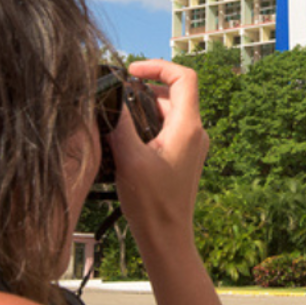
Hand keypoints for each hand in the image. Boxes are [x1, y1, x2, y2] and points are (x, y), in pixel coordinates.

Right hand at [108, 60, 207, 254]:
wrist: (167, 238)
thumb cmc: (152, 203)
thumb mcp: (130, 158)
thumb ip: (120, 123)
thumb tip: (110, 96)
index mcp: (188, 127)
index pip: (183, 77)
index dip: (158, 66)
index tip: (132, 72)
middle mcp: (195, 133)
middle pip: (174, 94)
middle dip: (144, 89)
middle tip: (117, 95)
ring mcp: (191, 146)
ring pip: (169, 112)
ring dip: (144, 108)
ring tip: (117, 116)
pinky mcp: (183, 158)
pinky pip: (167, 129)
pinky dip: (148, 125)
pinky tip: (125, 138)